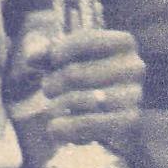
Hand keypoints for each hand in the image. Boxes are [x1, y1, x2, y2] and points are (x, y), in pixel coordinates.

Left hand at [26, 28, 144, 147]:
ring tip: (52, 108)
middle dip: (52, 83)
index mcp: (123, 43)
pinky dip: (66, 127)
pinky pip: (89, 124)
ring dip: (56, 106)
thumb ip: (46, 51)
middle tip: (48, 89)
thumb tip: (32, 57)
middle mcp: (134, 67)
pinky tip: (56, 127)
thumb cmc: (84, 71)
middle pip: (74, 74)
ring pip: (78, 100)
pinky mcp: (128, 120)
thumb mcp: (65, 54)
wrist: (107, 105)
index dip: (59, 52)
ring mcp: (134, 94)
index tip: (53, 61)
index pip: (85, 40)